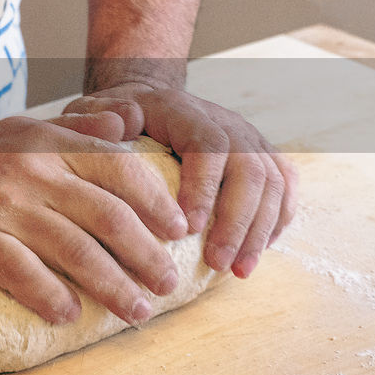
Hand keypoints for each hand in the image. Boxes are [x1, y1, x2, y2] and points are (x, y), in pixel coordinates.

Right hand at [0, 114, 189, 324]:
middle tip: (167, 284)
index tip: (179, 232)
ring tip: (135, 310)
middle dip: (145, 255)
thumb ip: (77, 131)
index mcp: (49, 141)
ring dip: (111, 286)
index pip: (119, 168)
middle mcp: (30, 168)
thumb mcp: (25, 133)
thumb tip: (125, 126)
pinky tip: (69, 315)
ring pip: (72, 249)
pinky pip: (20, 272)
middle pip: (106, 216)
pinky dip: (50, 296)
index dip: (156, 202)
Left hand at [63, 83, 296, 279]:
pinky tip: (258, 251)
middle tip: (217, 262)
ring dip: (258, 230)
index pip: (207, 144)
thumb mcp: (90, 113)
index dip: (204, 187)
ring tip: (238, 270)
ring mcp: (248, 138)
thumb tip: (117, 124)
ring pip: (271, 181)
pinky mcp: (262, 156)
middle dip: (236, 221)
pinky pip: (284, 186)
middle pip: (249, 168)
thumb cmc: (115, 121)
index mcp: (184, 111)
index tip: (188, 229)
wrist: (148, 104)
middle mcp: (224, 121)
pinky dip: (277, 220)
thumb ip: (93, 119)